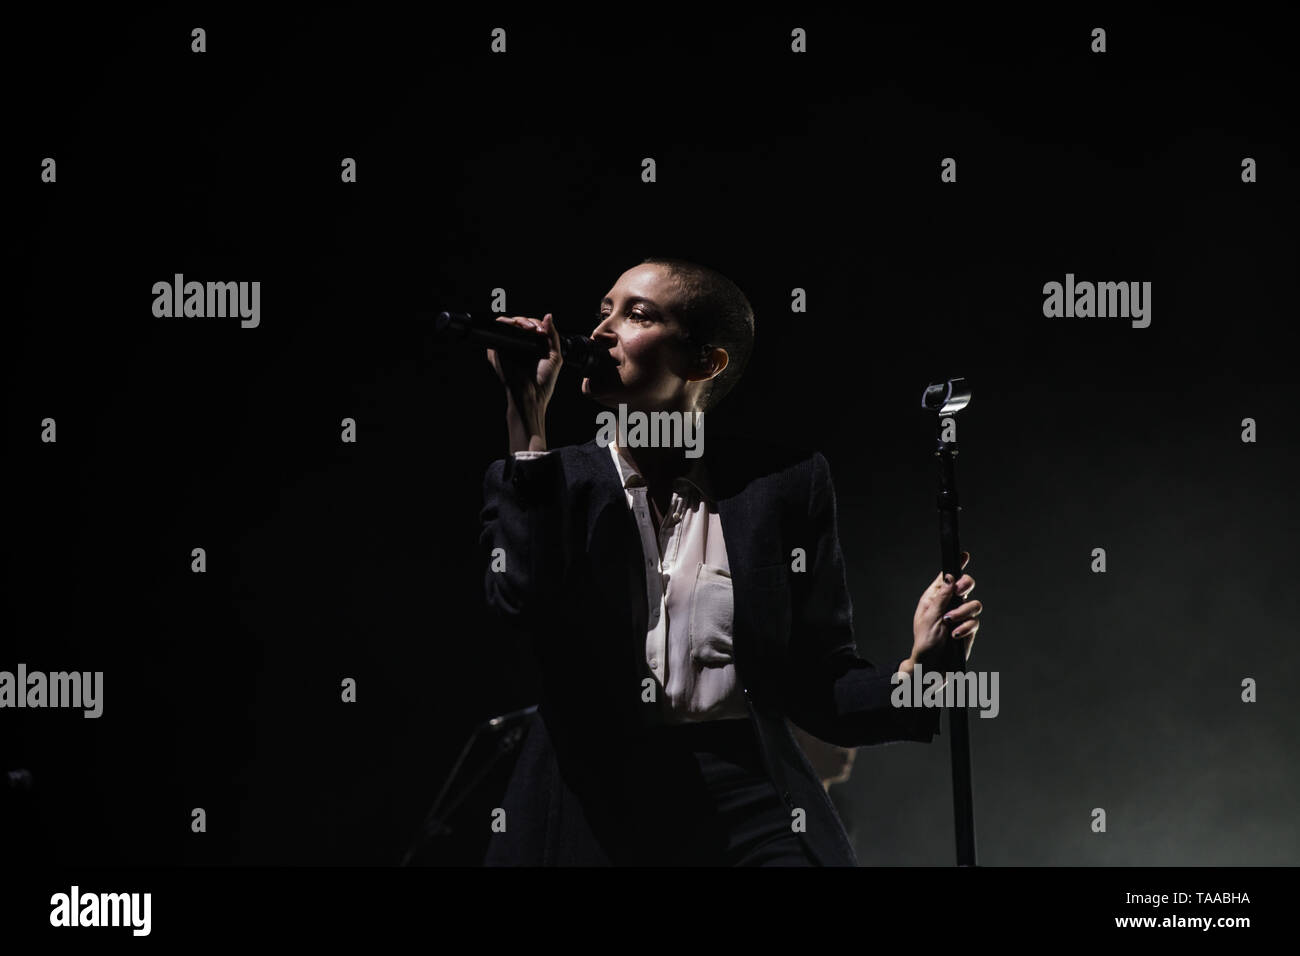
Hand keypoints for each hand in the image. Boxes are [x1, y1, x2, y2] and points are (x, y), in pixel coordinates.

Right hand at [485, 313, 562, 415]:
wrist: (532, 395)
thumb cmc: (543, 381)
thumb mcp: (555, 355)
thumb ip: (553, 334)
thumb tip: (548, 315)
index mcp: (532, 347)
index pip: (532, 326)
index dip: (538, 324)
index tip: (544, 332)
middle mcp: (519, 346)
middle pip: (520, 323)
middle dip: (529, 321)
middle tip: (537, 330)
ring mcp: (508, 347)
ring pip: (510, 324)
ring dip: (520, 321)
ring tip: (530, 328)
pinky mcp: (497, 349)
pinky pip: (498, 329)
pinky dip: (506, 323)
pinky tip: (518, 328)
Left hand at [909, 550, 980, 669]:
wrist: (933, 666)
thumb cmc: (925, 642)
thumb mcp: (929, 617)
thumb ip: (941, 597)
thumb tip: (949, 576)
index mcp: (935, 597)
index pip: (947, 577)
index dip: (957, 565)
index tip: (964, 555)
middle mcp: (950, 604)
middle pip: (966, 585)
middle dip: (965, 585)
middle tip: (960, 591)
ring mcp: (961, 616)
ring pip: (974, 604)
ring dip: (962, 612)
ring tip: (949, 623)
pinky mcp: (969, 629)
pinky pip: (975, 622)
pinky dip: (965, 627)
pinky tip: (954, 634)